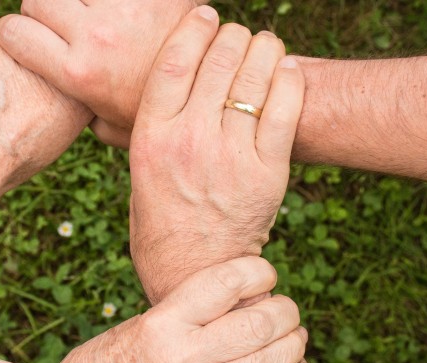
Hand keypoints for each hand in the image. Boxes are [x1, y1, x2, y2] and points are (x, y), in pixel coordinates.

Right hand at [0, 0, 206, 146]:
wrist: (216, 90)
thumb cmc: (157, 111)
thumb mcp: (109, 127)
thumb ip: (77, 113)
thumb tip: (56, 107)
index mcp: (78, 73)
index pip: (13, 32)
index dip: (14, 34)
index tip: (27, 39)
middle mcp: (96, 35)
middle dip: (42, 11)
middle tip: (62, 26)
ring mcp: (124, 6)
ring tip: (91, 15)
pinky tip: (118, 10)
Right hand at [46, 257, 305, 362]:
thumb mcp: (134, 325)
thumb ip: (180, 313)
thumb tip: (230, 297)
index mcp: (161, 323)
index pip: (226, 284)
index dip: (258, 271)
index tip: (264, 272)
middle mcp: (182, 357)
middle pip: (257, 324)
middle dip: (285, 310)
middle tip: (285, 307)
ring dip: (291, 346)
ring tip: (294, 335)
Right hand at [129, 9, 304, 302]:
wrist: (193, 273)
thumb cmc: (159, 223)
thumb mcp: (137, 173)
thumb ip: (144, 131)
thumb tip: (148, 90)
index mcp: (150, 137)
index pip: (174, 61)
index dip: (193, 28)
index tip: (204, 14)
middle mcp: (189, 140)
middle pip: (218, 59)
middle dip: (231, 36)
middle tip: (236, 36)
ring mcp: (231, 155)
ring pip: (255, 76)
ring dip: (263, 49)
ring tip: (263, 46)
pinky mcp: (267, 172)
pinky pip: (286, 107)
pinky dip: (289, 79)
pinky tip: (285, 70)